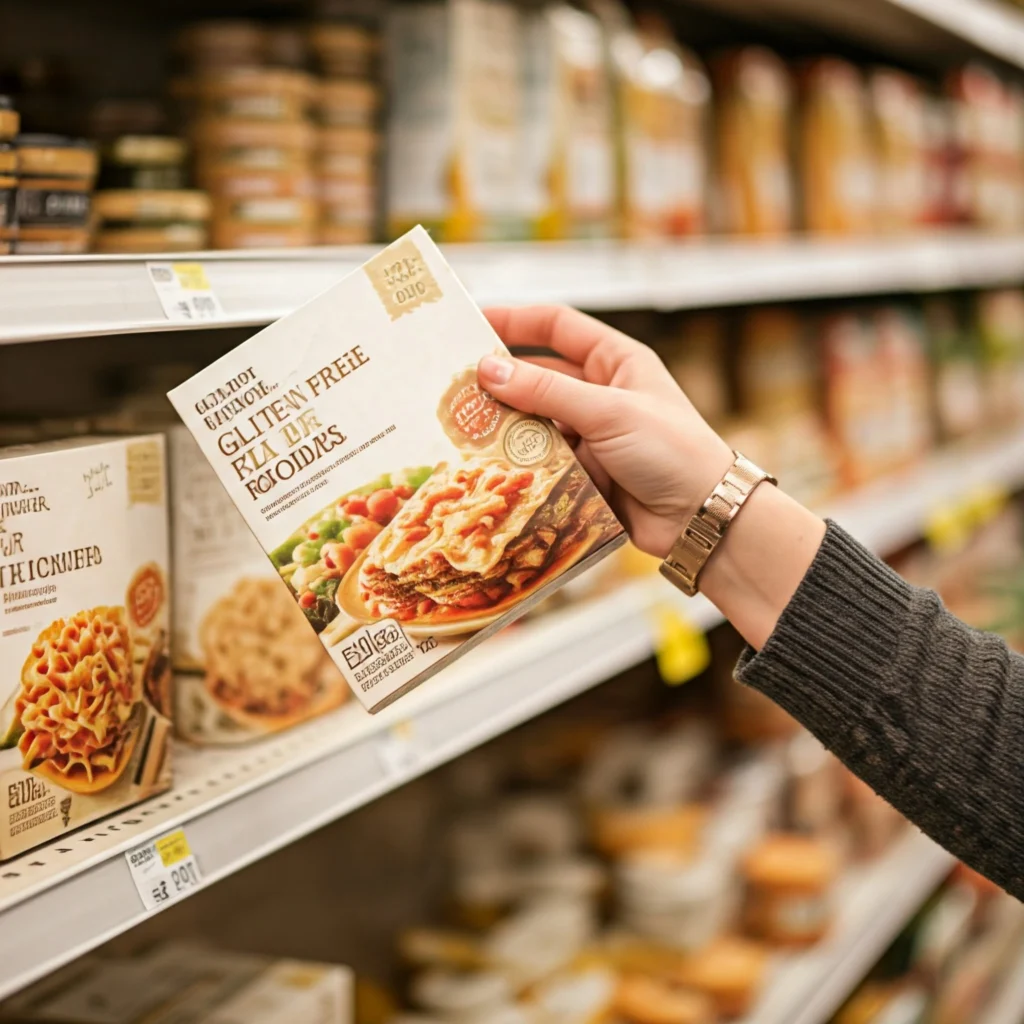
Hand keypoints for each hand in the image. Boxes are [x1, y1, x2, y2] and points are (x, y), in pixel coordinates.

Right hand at [478, 306, 733, 557]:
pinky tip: (489, 466)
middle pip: (538, 375)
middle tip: (452, 386)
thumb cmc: (673, 451)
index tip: (470, 322)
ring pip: (535, 422)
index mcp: (616, 361)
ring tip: (461, 428)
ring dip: (505, 426)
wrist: (704, 517)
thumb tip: (488, 369)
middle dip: (499, 381)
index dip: (514, 320)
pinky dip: (520, 463)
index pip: (556, 326)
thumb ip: (547, 391)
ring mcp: (593, 434)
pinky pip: (543, 461)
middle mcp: (602, 393)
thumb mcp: (609, 412)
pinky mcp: (586, 472)